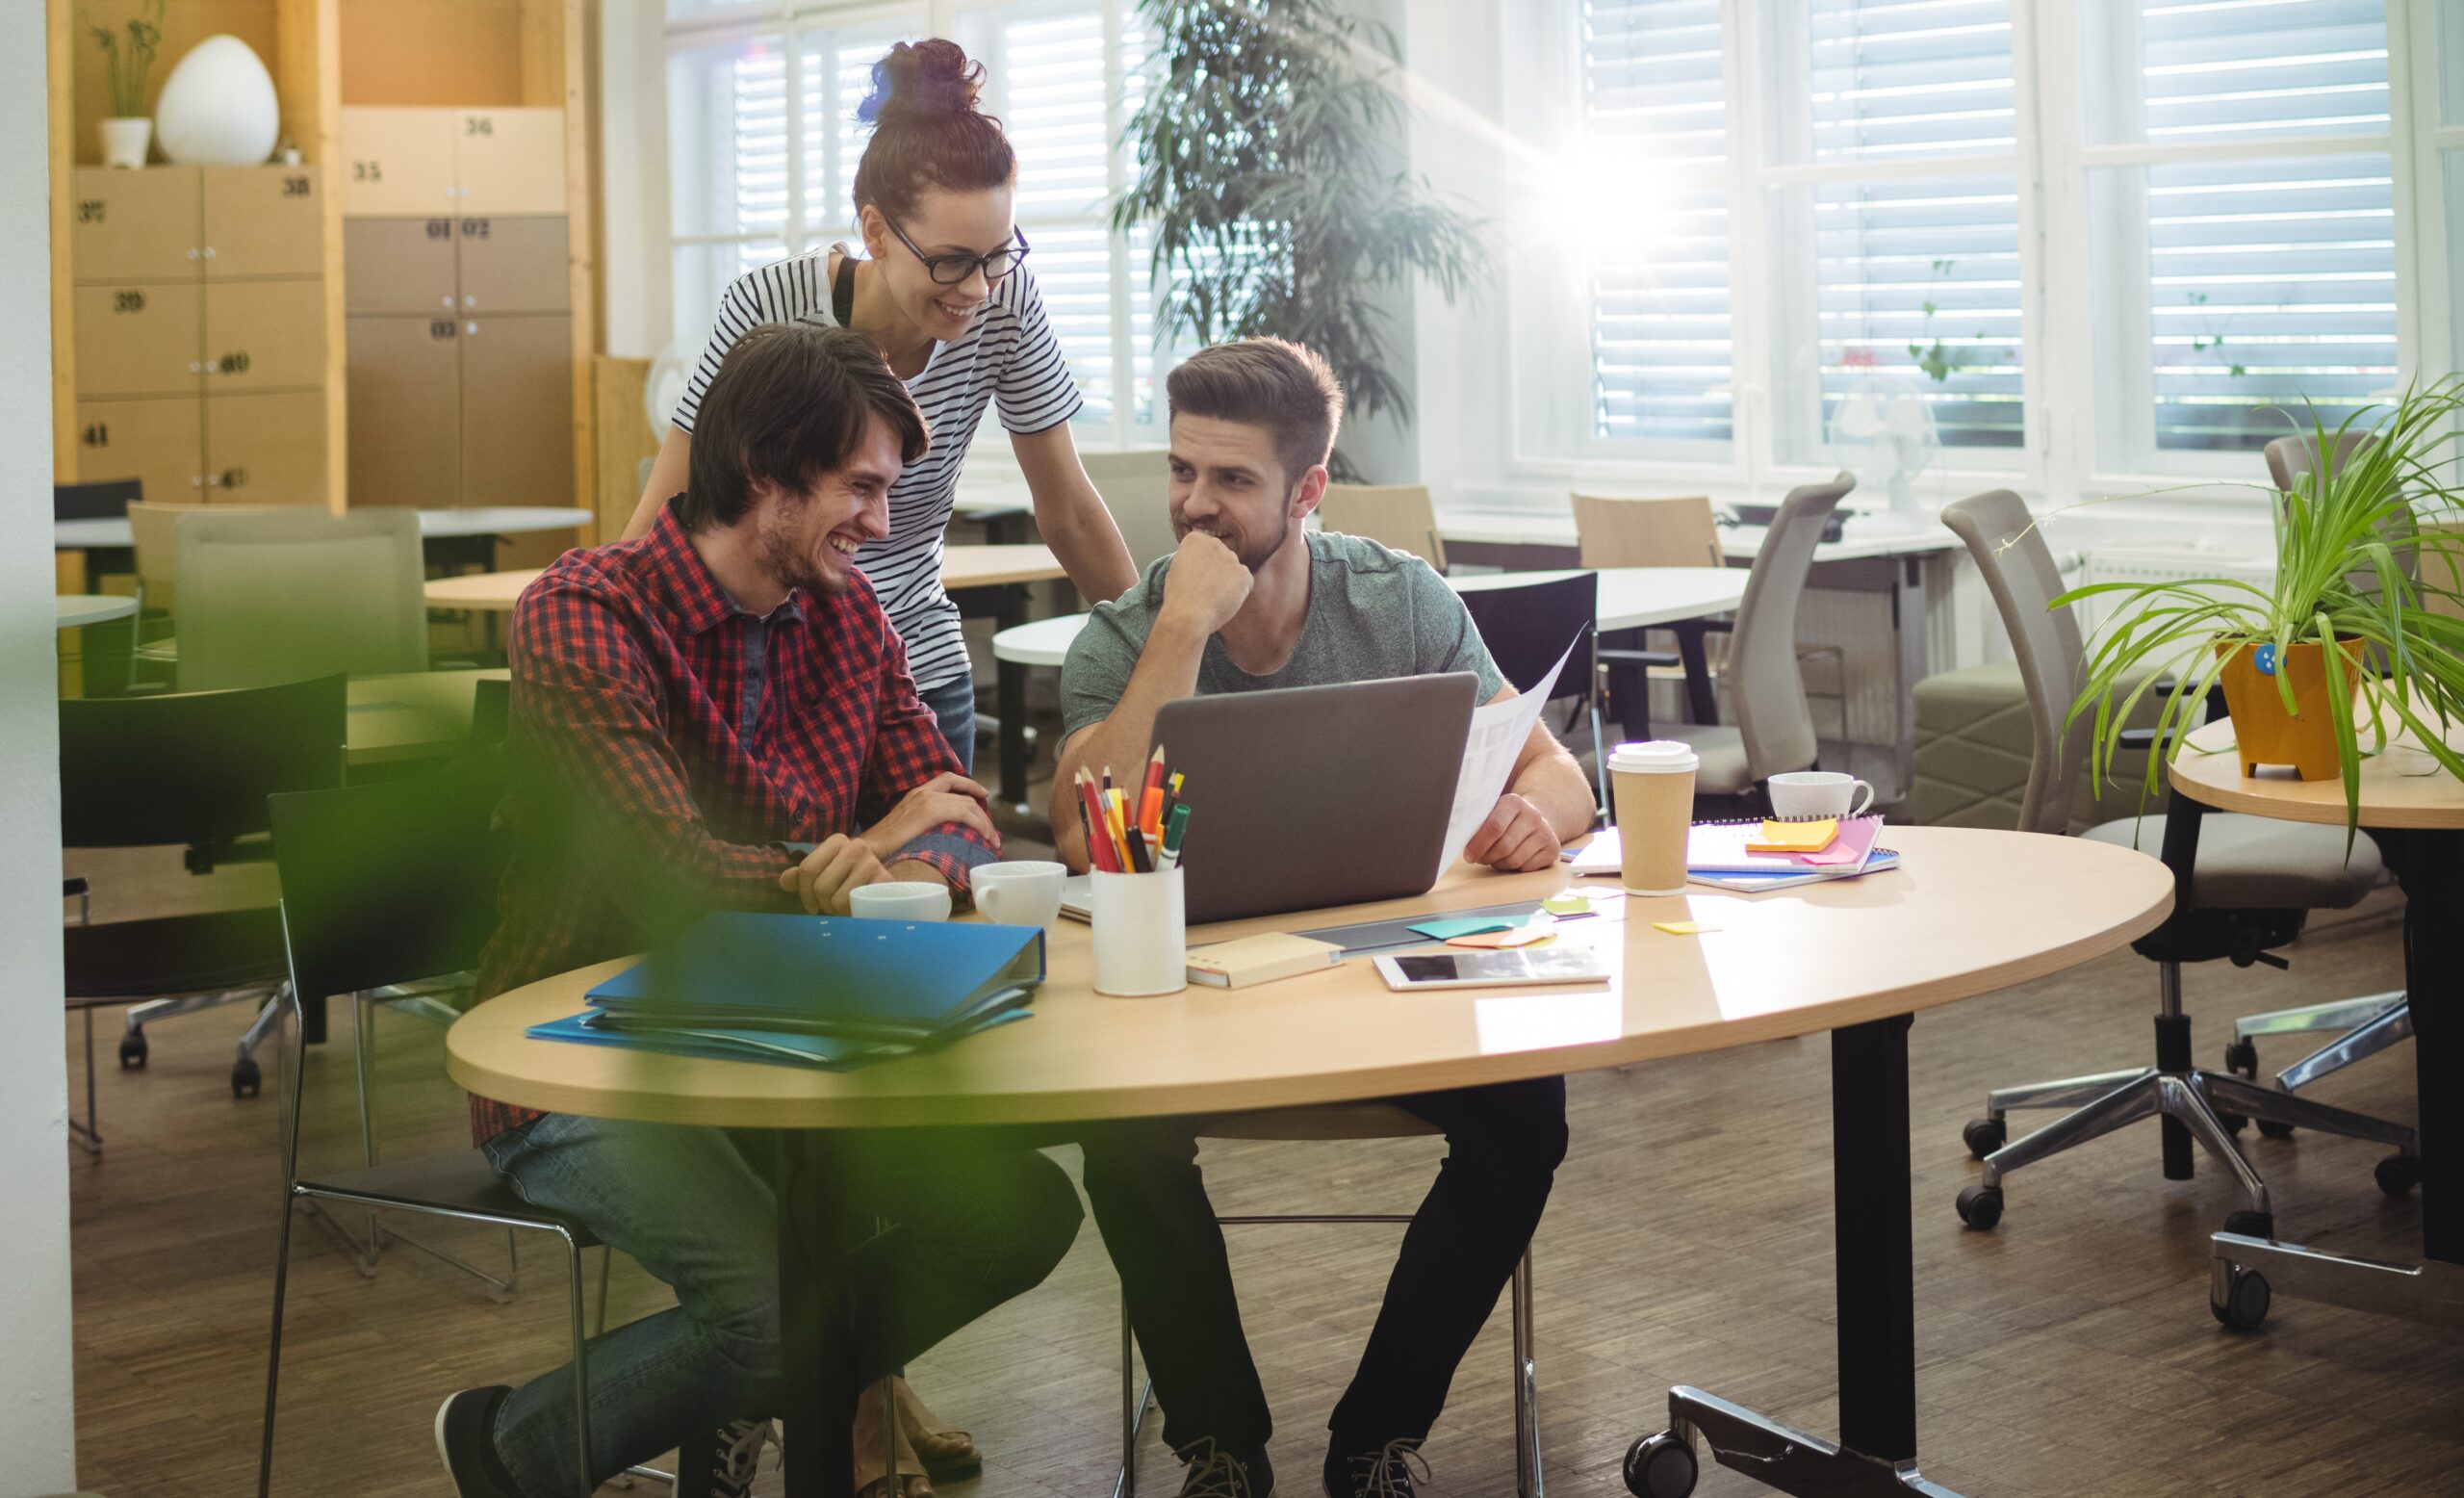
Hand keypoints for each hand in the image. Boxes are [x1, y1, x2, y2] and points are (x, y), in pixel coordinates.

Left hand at [779, 833, 890, 914]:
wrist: (880, 881)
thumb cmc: (845, 878)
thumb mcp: (823, 872)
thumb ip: (802, 876)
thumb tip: (784, 880)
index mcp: (836, 841)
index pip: (807, 869)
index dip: (804, 893)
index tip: (811, 906)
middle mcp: (856, 846)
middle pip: (821, 886)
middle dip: (822, 903)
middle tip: (830, 906)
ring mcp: (872, 863)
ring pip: (837, 899)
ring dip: (837, 910)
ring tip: (844, 906)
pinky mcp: (885, 881)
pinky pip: (856, 906)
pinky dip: (851, 914)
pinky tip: (855, 909)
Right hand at [861, 772, 1000, 861]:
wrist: (866, 849)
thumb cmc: (881, 846)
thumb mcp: (904, 829)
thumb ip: (920, 826)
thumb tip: (936, 838)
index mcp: (915, 794)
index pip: (948, 780)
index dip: (969, 785)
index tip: (983, 795)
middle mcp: (922, 792)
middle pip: (962, 792)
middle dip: (981, 808)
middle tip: (991, 828)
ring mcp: (926, 800)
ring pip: (968, 804)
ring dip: (984, 821)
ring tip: (992, 839)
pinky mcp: (929, 812)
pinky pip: (964, 813)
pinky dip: (979, 824)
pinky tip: (985, 837)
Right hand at [1158, 530, 1252, 635]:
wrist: (1188, 614)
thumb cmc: (1178, 596)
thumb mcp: (1174, 569)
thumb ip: (1189, 560)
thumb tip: (1197, 564)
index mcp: (1195, 539)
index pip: (1203, 547)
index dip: (1200, 563)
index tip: (1195, 575)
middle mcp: (1215, 543)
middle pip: (1220, 555)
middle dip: (1216, 568)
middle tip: (1206, 587)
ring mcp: (1231, 558)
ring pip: (1233, 568)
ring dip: (1228, 579)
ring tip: (1215, 596)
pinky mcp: (1244, 574)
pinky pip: (1245, 581)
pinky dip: (1239, 591)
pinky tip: (1226, 599)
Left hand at [1462, 793, 1561, 871]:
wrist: (1535, 819)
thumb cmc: (1504, 819)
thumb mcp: (1491, 812)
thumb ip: (1477, 821)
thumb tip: (1455, 835)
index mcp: (1514, 802)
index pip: (1494, 827)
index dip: (1478, 844)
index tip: (1468, 855)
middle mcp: (1533, 815)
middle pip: (1504, 847)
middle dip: (1487, 857)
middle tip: (1479, 858)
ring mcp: (1546, 832)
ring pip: (1514, 860)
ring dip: (1499, 863)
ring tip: (1494, 857)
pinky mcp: (1553, 849)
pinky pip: (1526, 868)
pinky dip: (1514, 868)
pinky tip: (1510, 859)